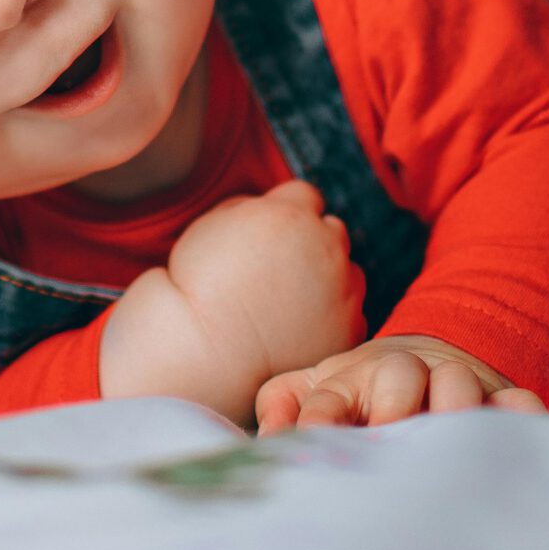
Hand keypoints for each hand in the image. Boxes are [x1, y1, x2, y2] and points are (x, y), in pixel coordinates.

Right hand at [163, 180, 367, 382]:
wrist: (204, 353)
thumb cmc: (198, 287)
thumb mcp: (214, 223)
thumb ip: (256, 205)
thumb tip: (278, 207)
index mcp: (291, 215)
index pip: (305, 196)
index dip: (284, 214)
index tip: (268, 238)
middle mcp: (327, 247)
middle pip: (332, 231)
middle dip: (311, 244)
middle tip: (278, 272)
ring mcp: (343, 291)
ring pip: (348, 273)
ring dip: (328, 280)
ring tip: (287, 304)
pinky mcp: (349, 330)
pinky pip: (350, 314)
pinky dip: (332, 319)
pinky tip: (297, 329)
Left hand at [252, 333, 543, 435]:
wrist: (430, 358)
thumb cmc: (362, 393)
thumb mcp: (315, 391)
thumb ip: (282, 407)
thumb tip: (264, 442)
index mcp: (350, 379)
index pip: (327, 400)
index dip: (320, 423)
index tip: (316, 448)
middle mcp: (403, 374)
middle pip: (400, 377)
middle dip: (393, 409)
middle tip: (390, 447)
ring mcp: (455, 382)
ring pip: (459, 386)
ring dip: (454, 414)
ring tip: (450, 459)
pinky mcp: (500, 397)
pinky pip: (519, 403)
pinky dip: (521, 419)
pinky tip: (516, 442)